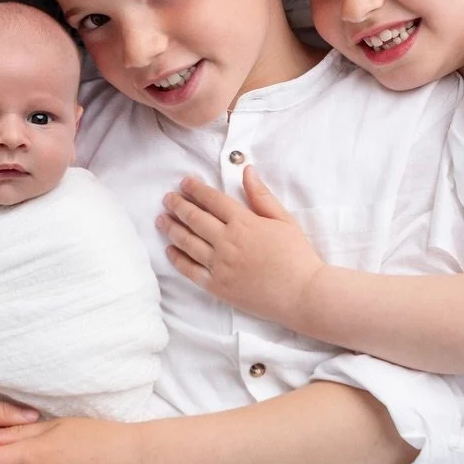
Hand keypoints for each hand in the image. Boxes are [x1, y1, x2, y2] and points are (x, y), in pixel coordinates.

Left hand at [159, 167, 323, 325]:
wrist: (302, 293)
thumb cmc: (297, 255)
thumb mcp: (283, 219)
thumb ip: (261, 195)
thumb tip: (246, 171)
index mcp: (243, 222)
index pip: (212, 200)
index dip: (195, 189)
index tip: (184, 183)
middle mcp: (227, 241)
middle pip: (194, 218)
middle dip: (178, 205)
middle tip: (167, 198)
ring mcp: (219, 264)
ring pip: (187, 242)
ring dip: (171, 228)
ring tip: (161, 219)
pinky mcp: (217, 286)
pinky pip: (190, 270)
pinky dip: (177, 258)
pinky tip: (169, 250)